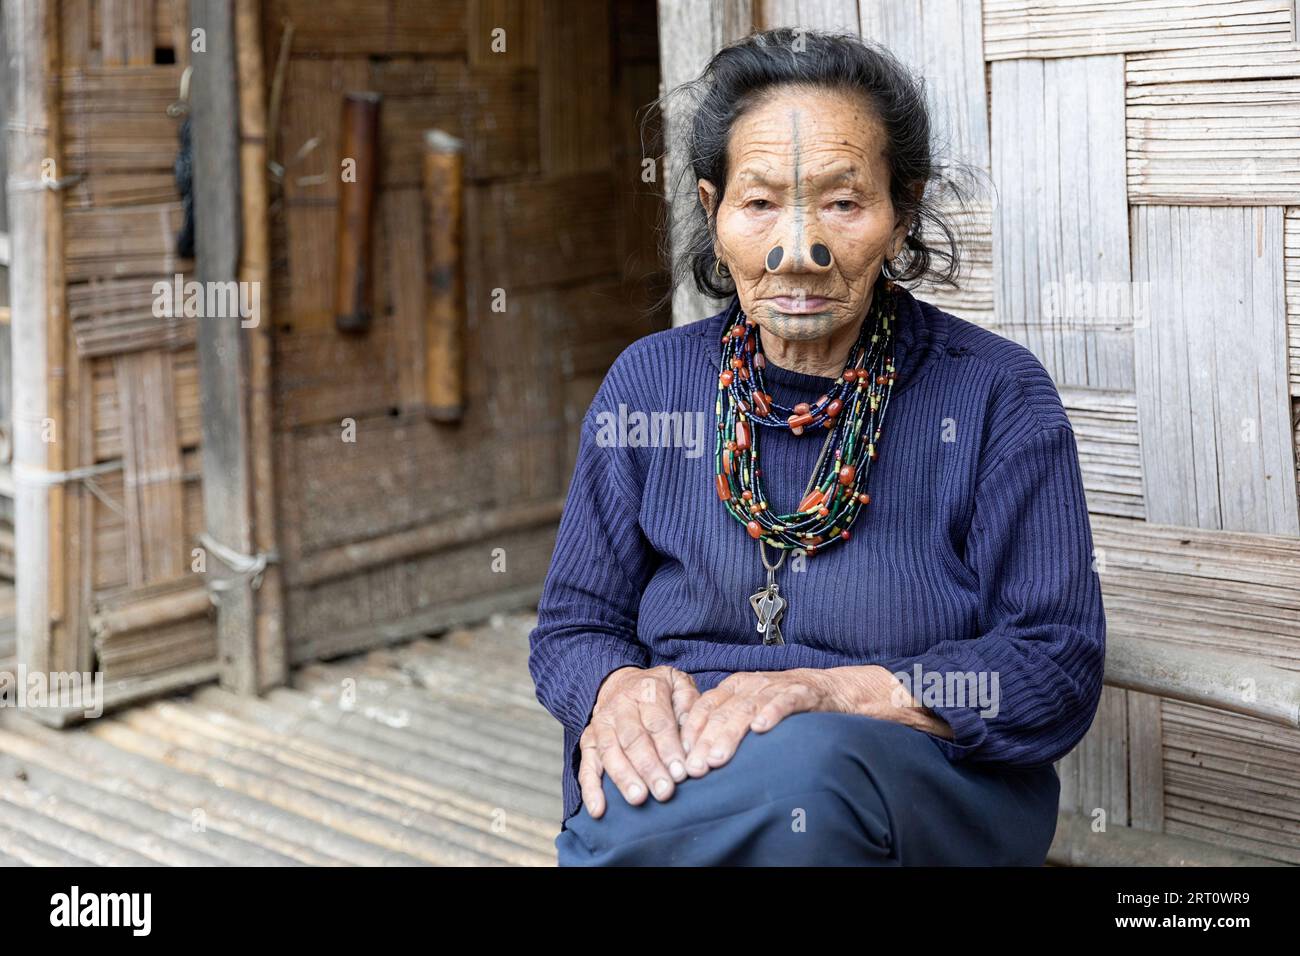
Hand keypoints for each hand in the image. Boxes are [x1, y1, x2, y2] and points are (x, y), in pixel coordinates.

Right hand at [578, 665, 699, 817]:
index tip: (681, 773)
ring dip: (624, 777)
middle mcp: (621, 705)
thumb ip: (690, 707)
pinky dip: (590, 788)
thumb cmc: (660, 692)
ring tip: (638, 799)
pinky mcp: (588, 741)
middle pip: (633, 738)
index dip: (669, 748)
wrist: (622, 682)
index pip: (658, 722)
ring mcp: (601, 723)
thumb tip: (693, 741)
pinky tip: (598, 809)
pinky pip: (586, 765)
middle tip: (664, 791)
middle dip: (649, 767)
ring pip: (610, 751)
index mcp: (647, 690)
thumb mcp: (680, 686)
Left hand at [678, 668, 839, 777]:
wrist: (828, 688)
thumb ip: (725, 723)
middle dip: (706, 741)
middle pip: (723, 713)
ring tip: (718, 757)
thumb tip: (694, 755)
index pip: (705, 706)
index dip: (691, 731)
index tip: (681, 757)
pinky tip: (761, 728)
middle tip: (695, 768)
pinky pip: (784, 701)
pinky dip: (771, 713)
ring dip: (730, 733)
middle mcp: (750, 684)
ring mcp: (775, 687)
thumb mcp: (749, 707)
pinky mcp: (801, 693)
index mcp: (734, 687)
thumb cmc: (781, 703)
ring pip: (747, 709)